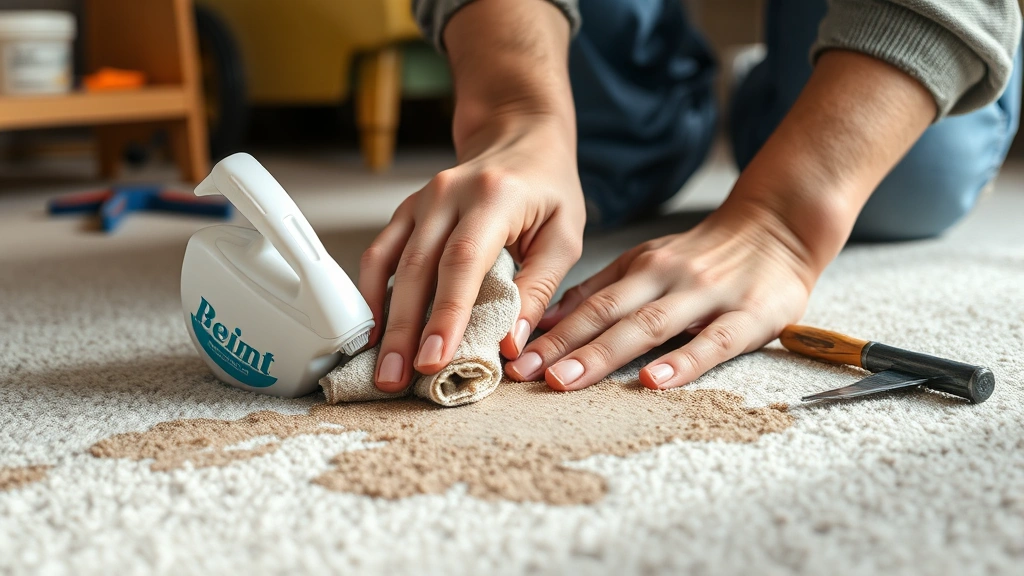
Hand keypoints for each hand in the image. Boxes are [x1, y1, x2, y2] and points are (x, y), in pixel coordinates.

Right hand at [359, 116, 584, 391]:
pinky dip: (372, 292)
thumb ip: (539, 289)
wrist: (520, 134)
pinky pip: (380, 253)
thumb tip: (510, 345)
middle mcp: (449, 193)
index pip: (463, 261)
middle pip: (418, 267)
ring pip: (391, 263)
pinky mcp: (408, 210)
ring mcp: (422, 200)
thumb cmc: (548, 188)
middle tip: (395, 378)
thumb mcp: (565, 236)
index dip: (446, 313)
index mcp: (494, 197)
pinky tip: (374, 329)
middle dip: (405, 329)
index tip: (435, 358)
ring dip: (384, 318)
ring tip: (383, 366)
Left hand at [505, 202, 815, 389]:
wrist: (779, 227)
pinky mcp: (749, 315)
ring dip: (605, 354)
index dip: (548, 332)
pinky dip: (683, 362)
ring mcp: (707, 295)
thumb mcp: (648, 261)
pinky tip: (653, 382)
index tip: (510, 357)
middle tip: (522, 374)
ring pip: (649, 326)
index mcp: (641, 267)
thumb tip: (547, 320)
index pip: (587, 303)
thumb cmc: (704, 255)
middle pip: (607, 314)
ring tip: (565, 381)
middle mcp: (667, 277)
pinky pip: (713, 341)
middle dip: (561, 346)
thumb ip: (602, 290)